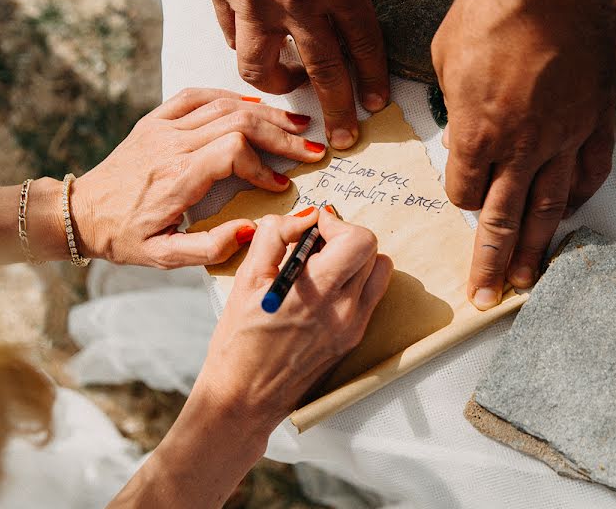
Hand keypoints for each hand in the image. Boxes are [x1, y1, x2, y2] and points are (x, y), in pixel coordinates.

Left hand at [69, 88, 326, 268]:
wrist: (80, 213)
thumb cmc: (123, 237)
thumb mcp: (163, 257)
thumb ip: (209, 248)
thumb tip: (252, 229)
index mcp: (176, 178)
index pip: (233, 151)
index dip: (264, 166)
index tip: (280, 186)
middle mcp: (171, 145)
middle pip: (238, 122)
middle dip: (280, 135)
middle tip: (310, 147)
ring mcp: (162, 128)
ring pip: (223, 106)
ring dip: (265, 114)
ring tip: (295, 124)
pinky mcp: (155, 120)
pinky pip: (196, 96)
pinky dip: (228, 96)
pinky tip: (253, 104)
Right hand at [192, 0, 389, 148]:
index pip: (362, 48)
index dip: (370, 81)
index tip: (373, 105)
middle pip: (321, 72)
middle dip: (336, 110)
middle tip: (342, 136)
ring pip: (260, 68)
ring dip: (278, 84)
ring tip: (289, 84)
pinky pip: (228, 34)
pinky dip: (243, 44)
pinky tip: (255, 43)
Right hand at [193, 208, 392, 428]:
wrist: (245, 398)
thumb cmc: (238, 343)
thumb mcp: (245, 280)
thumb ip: (274, 237)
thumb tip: (303, 217)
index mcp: (315, 292)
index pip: (358, 240)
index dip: (335, 223)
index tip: (313, 226)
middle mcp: (343, 310)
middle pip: (371, 250)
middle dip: (344, 236)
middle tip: (315, 243)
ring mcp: (352, 327)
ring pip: (377, 272)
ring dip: (355, 258)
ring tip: (323, 265)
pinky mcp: (353, 339)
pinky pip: (370, 296)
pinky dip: (355, 282)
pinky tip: (325, 288)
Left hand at [431, 0, 615, 307]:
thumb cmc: (492, 13)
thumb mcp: (445, 56)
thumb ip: (450, 104)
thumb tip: (458, 123)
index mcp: (477, 133)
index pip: (465, 191)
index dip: (460, 197)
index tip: (462, 192)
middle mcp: (521, 147)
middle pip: (503, 219)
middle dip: (492, 263)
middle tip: (485, 299)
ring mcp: (562, 138)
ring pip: (548, 208)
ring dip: (537, 250)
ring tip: (528, 284)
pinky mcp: (593, 123)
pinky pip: (588, 175)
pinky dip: (578, 200)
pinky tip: (568, 217)